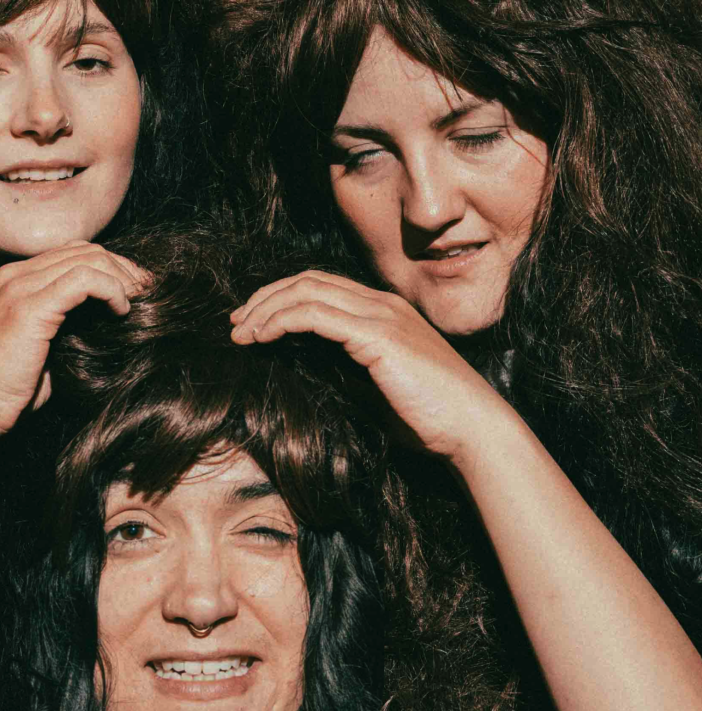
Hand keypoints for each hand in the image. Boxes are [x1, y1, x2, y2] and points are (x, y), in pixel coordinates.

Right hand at [0, 242, 148, 441]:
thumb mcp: (34, 353)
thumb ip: (60, 332)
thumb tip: (101, 331)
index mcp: (12, 282)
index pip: (71, 255)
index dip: (109, 268)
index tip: (136, 292)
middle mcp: (14, 276)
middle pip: (85, 250)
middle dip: (123, 268)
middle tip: (149, 292)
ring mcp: (19, 287)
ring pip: (88, 258)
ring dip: (123, 277)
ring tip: (142, 301)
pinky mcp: (29, 307)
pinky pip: (85, 279)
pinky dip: (112, 289)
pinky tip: (121, 311)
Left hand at [230, 270, 504, 463]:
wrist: (473, 429)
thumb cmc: (430, 418)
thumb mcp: (377, 389)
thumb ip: (346, 371)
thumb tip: (307, 368)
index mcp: (383, 312)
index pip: (320, 286)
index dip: (280, 299)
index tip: (252, 324)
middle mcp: (381, 304)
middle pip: (307, 281)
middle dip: (264, 298)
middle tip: (236, 325)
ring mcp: (381, 315)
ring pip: (306, 291)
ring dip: (265, 309)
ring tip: (241, 333)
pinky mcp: (378, 335)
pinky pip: (316, 314)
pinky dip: (281, 320)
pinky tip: (262, 338)